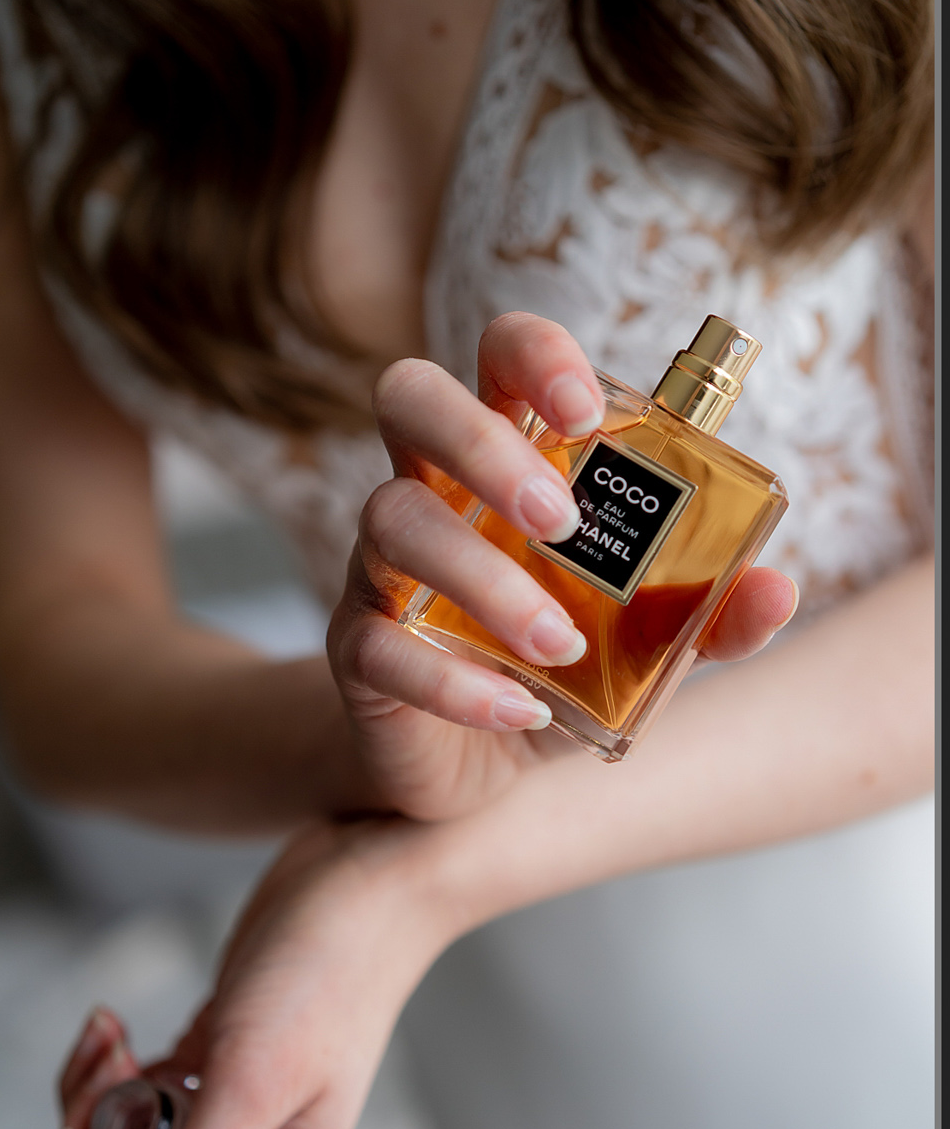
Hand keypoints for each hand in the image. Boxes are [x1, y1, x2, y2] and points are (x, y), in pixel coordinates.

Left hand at [57, 817, 449, 1128]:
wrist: (361, 884)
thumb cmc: (327, 974)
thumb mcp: (255, 1081)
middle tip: (107, 1068)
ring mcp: (226, 1116)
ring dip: (96, 1093)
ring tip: (112, 1035)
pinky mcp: (210, 1068)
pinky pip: (133, 1094)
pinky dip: (111, 1063)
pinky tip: (114, 1023)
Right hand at [328, 312, 797, 820]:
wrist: (477, 772)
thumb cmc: (558, 673)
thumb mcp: (646, 646)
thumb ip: (703, 613)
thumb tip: (774, 589)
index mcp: (503, 462)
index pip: (497, 358)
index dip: (534, 356)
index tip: (587, 413)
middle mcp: (431, 493)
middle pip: (413, 400)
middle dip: (482, 442)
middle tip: (561, 519)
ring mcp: (381, 568)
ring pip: (393, 521)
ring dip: (486, 578)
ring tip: (559, 644)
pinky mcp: (355, 650)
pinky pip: (378, 645)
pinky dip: (453, 681)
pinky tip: (517, 707)